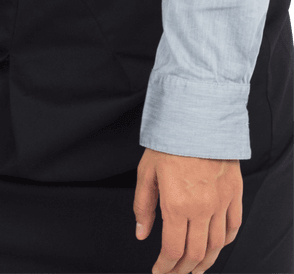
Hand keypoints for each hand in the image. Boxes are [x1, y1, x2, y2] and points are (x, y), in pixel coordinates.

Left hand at [134, 147, 242, 272]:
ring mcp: (220, 202)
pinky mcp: (234, 194)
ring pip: (216, 246)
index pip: (173, 250)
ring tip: (195, 269)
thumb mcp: (146, 172)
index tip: (159, 271)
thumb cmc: (169, 142)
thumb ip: (143, 206)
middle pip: (195, 254)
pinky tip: (216, 246)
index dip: (165, 267)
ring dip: (205, 263)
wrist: (196, 118)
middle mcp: (201, 208)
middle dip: (183, 271)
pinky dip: (225, 242)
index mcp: (176, 204)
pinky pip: (233, 227)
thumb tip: (142, 233)